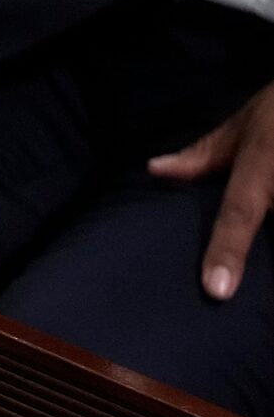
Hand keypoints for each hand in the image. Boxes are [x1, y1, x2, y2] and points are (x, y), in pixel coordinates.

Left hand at [150, 83, 273, 300]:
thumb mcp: (244, 126)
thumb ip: (204, 156)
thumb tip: (155, 169)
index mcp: (261, 164)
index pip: (239, 213)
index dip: (228, 251)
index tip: (217, 291)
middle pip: (272, 237)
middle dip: (261, 257)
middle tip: (223, 283)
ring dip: (271, 245)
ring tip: (271, 274)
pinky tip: (268, 255)